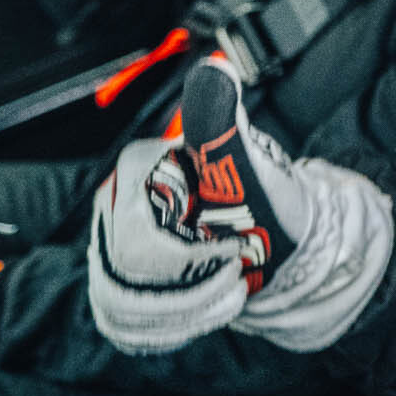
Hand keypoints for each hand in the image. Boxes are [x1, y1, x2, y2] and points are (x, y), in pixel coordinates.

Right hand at [89, 59, 392, 354]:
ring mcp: (114, 239)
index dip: (183, 259)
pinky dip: (169, 325)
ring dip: (184, 310)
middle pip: (127, 276)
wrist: (281, 239)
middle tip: (231, 272)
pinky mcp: (122, 277)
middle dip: (187, 289)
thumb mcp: (247, 164)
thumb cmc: (265, 200)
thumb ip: (222, 122)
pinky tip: (203, 304)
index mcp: (139, 166)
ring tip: (225, 287)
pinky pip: (122, 319)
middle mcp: (117, 201)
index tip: (225, 254)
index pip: (135, 238)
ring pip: (123, 303)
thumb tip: (214, 70)